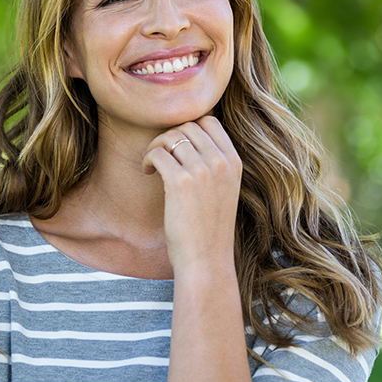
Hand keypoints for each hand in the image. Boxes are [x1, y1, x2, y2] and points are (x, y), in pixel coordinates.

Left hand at [141, 116, 243, 276]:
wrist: (206, 260)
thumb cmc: (209, 228)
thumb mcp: (223, 190)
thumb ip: (214, 165)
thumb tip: (187, 140)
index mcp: (234, 162)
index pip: (209, 121)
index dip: (187, 128)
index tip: (176, 146)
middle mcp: (221, 162)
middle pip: (187, 126)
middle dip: (168, 136)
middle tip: (159, 156)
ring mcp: (202, 170)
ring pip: (170, 136)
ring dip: (155, 146)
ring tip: (152, 165)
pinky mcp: (180, 182)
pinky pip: (157, 153)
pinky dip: (147, 158)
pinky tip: (147, 172)